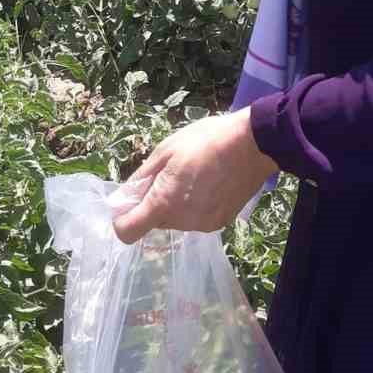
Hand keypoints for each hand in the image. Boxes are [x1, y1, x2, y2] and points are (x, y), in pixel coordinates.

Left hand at [111, 108, 276, 244]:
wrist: (253, 144)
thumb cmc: (205, 140)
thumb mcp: (165, 150)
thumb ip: (140, 180)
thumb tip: (119, 200)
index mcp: (163, 203)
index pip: (127, 232)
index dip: (122, 218)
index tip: (130, 202)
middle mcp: (182, 222)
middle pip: (154, 222)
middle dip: (154, 203)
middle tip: (170, 174)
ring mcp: (203, 225)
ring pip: (176, 220)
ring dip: (176, 205)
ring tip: (195, 176)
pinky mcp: (221, 223)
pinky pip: (196, 219)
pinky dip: (196, 207)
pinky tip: (210, 185)